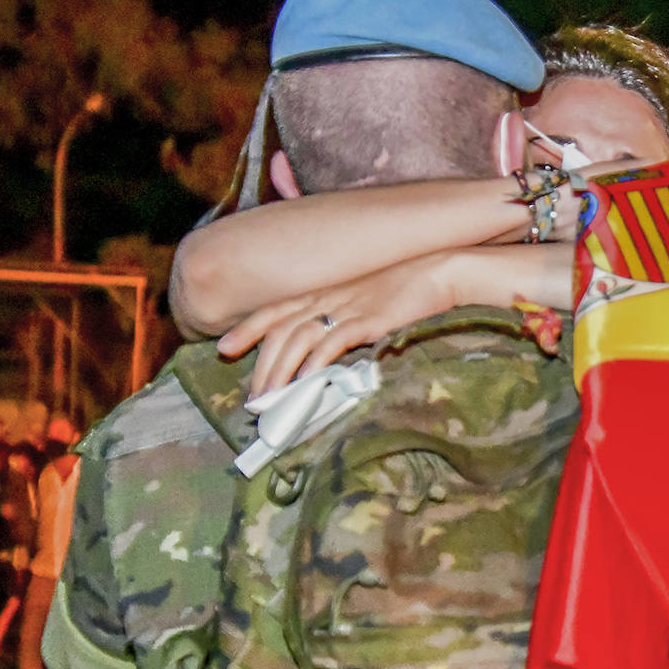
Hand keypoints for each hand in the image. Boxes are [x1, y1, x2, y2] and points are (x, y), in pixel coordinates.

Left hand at [219, 252, 454, 397]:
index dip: (248, 327)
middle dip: (261, 365)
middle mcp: (329, 295)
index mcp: (326, 288)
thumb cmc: (409, 283)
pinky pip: (333, 342)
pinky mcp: (370, 319)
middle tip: (252, 398)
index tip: (225, 347)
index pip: (276, 307)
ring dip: (280, 372)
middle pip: (281, 329)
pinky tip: (305, 383)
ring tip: (271, 400)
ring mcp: (348, 306)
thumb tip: (325, 347)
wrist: (443, 268)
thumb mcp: (366, 294)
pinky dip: (315, 363)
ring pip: (299, 339)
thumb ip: (343, 314)